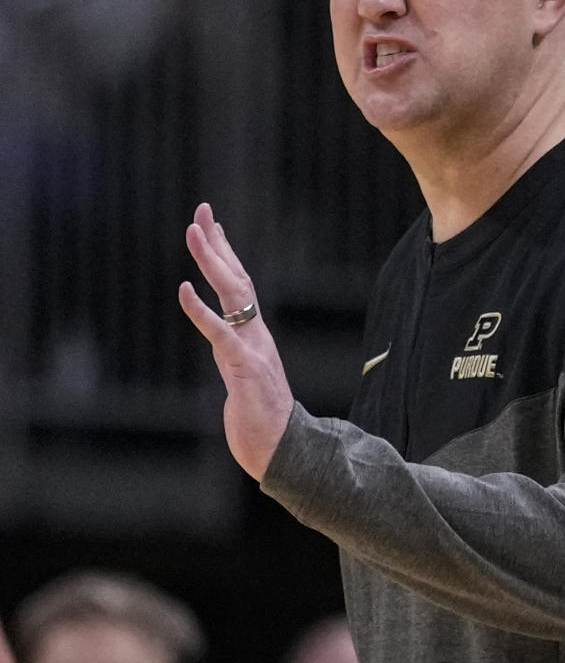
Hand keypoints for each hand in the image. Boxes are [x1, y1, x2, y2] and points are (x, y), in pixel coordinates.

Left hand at [179, 202, 293, 480]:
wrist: (282, 452)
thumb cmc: (264, 423)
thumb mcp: (246, 382)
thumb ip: (238, 361)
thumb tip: (228, 351)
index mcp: (254, 337)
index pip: (240, 286)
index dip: (226, 254)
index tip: (211, 224)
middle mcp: (255, 335)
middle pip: (237, 279)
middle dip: (219, 244)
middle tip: (202, 211)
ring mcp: (252, 349)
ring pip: (232, 295)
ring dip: (211, 262)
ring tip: (194, 232)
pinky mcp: (244, 368)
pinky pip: (219, 333)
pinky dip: (200, 310)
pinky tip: (183, 289)